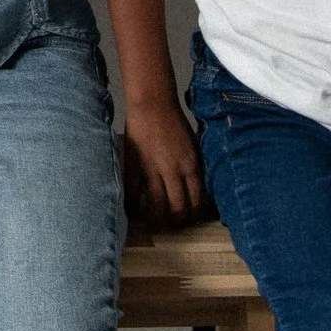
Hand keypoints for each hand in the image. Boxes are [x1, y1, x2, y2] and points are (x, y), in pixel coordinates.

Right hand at [118, 97, 206, 228]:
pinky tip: (134, 210)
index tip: (190, 218)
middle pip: (177, 207)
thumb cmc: (174, 121)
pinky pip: (134, 192)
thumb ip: (193, 166)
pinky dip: (134, 204)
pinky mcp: (135, 166)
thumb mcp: (193, 145)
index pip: (196, 199)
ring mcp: (152, 170)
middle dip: (176, 221)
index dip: (194, 213)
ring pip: (156, 205)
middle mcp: (174, 172)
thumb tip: (195, 185)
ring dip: (157, 218)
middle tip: (174, 225)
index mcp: (191, 166)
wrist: (152, 104)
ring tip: (155, 224)